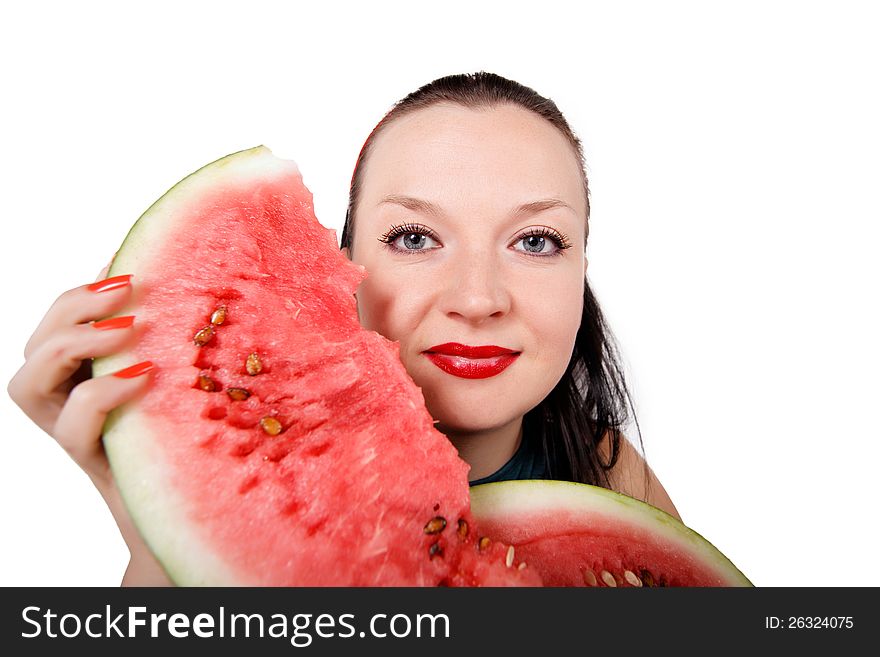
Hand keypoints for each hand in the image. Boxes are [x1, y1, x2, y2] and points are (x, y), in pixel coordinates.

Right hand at [7, 264, 171, 584]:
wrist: (199, 510)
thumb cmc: (201, 435)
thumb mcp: (189, 376)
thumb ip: (175, 339)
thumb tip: (192, 278)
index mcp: (88, 372)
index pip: (59, 320)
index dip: (82, 291)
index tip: (126, 268)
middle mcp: (68, 401)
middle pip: (34, 344)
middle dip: (73, 309)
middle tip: (127, 292)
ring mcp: (74, 434)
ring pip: (25, 384)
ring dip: (70, 346)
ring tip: (128, 330)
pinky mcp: (93, 461)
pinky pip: (70, 428)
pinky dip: (101, 394)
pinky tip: (143, 376)